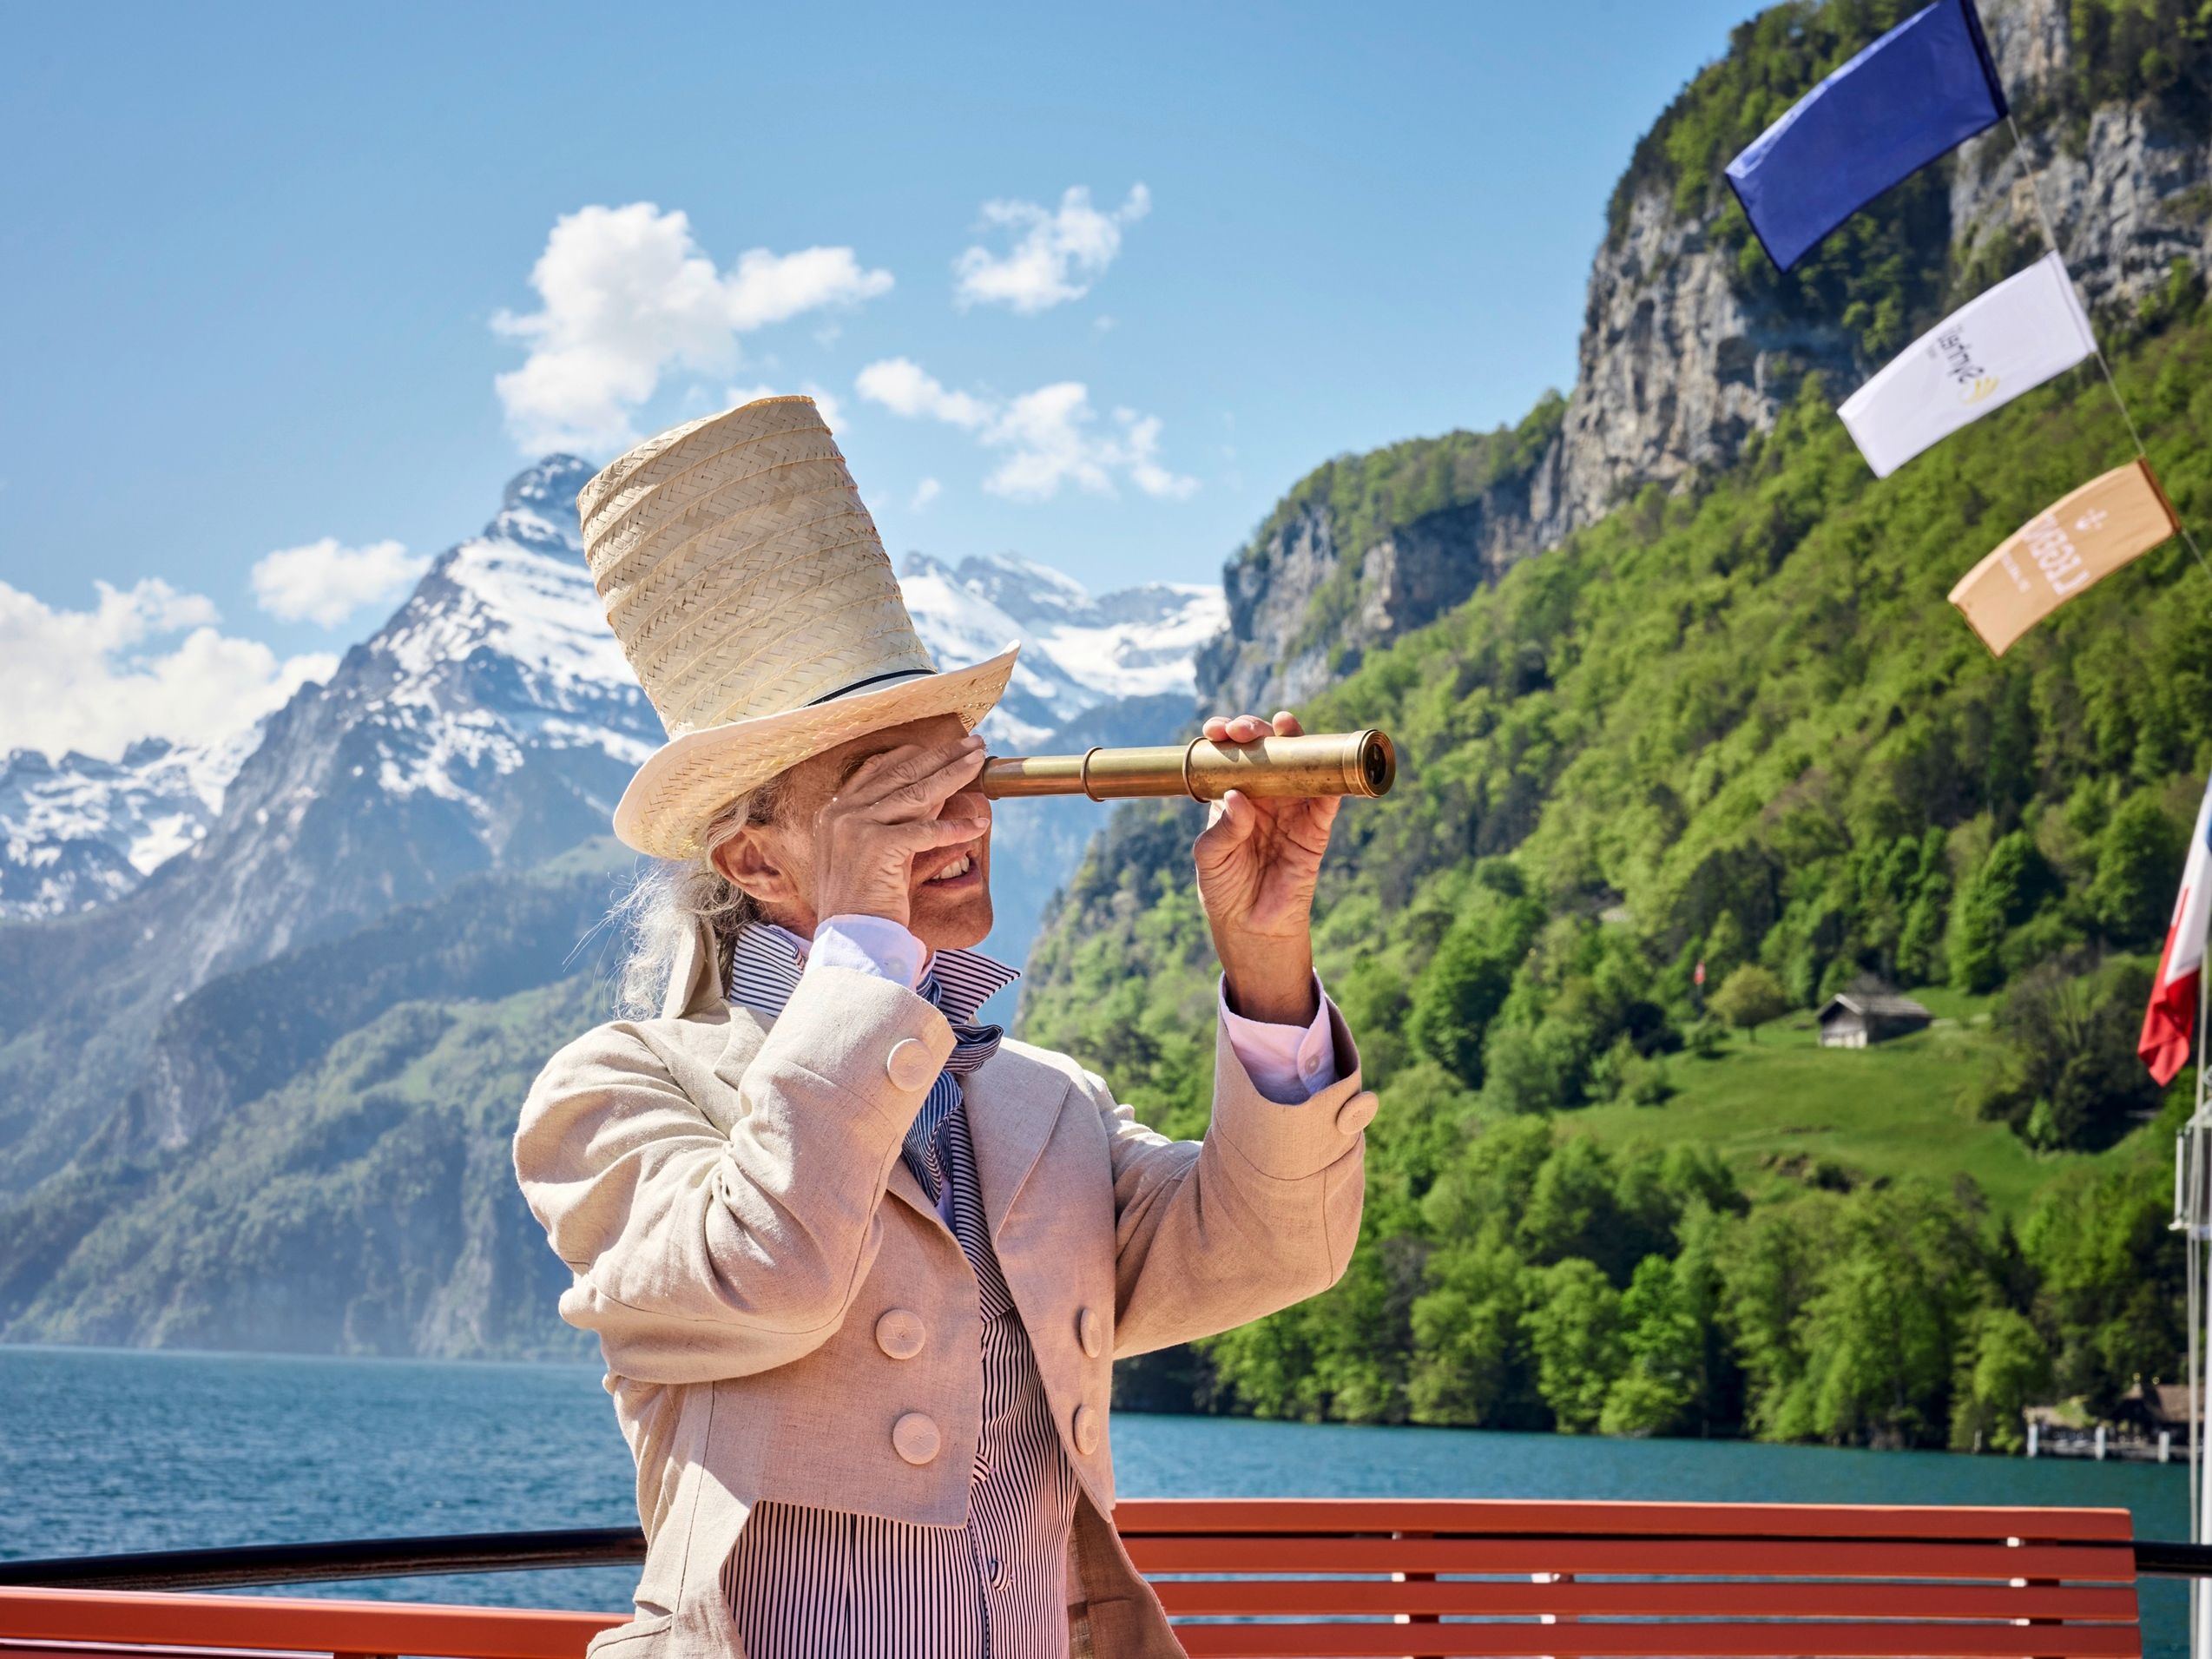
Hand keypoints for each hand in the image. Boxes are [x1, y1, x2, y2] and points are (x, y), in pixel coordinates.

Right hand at [811, 734, 988, 929]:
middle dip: (943, 756)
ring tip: (980, 762)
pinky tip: (979, 823)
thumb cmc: (865, 900)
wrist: (851, 939)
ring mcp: (856, 828)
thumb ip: (894, 820)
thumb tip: (936, 793)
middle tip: (973, 744)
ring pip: (916, 793)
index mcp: (835, 811)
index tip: (944, 746)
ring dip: (954, 775)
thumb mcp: (875, 850)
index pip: (879, 769)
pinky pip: (926, 831)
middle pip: (903, 774)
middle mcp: (842, 814)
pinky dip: (956, 828)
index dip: (914, 754)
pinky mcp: (877, 847)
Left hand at [1192, 710, 1338, 1025]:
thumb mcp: (1211, 857)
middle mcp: (1265, 794)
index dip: (1227, 736)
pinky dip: (1332, 779)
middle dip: (1258, 730)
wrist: (1251, 926)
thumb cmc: (1224, 887)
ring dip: (1296, 740)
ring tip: (1285, 727)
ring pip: (1300, 764)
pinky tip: (1327, 760)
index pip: (1232, 756)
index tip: (1217, 731)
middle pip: (1268, 750)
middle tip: (1247, 730)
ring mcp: (1292, 808)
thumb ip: (1224, 828)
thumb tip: (1238, 797)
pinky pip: (1328, 799)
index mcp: (1233, 794)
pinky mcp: (1316, 829)